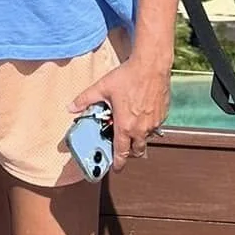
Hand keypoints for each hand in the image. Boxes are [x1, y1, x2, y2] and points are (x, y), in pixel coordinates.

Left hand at [72, 52, 171, 169]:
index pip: (121, 152)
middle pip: (136, 150)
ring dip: (138, 138)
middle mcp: (141, 129)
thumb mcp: (102, 87)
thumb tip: (70, 107)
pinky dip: (147, 126)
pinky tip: (141, 114)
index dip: (118, 163)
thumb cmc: (128, 76)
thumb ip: (85, 99)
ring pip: (146, 138)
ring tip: (130, 128)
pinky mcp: (163, 115)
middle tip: (122, 147)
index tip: (116, 168)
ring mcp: (154, 123)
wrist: (151, 65)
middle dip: (129, 152)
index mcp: (125, 126)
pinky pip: (154, 127)